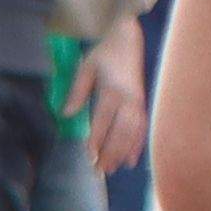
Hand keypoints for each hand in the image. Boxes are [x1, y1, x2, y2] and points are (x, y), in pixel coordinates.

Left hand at [77, 33, 145, 180]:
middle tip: (100, 171)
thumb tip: (66, 114)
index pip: (103, 120)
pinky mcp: (144, 104)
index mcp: (112, 90)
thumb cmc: (105, 53)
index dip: (97, 139)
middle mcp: (128, 100)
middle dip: (111, 153)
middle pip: (120, 132)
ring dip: (123, 153)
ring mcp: (138, 103)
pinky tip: (132, 160)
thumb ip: (77, 92)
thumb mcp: (86, 67)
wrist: (130, 39)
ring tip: (113, 170)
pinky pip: (143, 128)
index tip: (89, 156)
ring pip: (133, 133)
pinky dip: (138, 145)